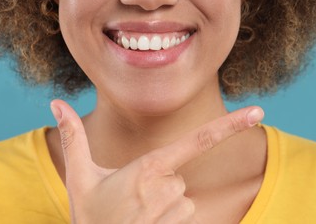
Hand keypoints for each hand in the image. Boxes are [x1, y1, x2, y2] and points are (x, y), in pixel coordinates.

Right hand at [50, 99, 263, 223]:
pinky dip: (168, 219)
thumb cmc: (90, 217)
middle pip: (177, 175)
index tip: (259, 112)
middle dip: (159, 183)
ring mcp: (177, 213)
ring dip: (163, 204)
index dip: (230, 125)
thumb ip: (72, 137)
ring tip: (136, 216)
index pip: (198, 141)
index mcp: (148, 168)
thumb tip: (56, 103)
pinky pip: (184, 215)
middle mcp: (168, 189)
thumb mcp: (79, 176)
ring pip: (182, 197)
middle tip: (130, 200)